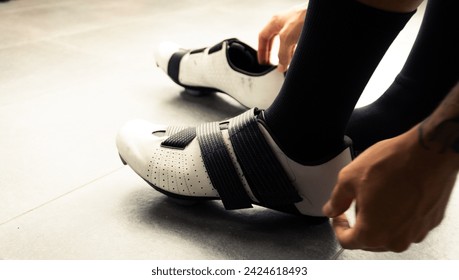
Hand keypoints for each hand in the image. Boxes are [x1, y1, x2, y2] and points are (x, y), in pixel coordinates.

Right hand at [258, 3, 306, 71]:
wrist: (321, 14)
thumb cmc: (304, 16)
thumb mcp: (287, 38)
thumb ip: (282, 54)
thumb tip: (281, 66)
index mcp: (275, 22)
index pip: (262, 37)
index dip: (261, 50)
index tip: (262, 61)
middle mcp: (283, 23)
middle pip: (272, 40)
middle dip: (271, 52)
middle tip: (270, 63)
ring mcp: (293, 25)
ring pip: (285, 42)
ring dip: (283, 53)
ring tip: (283, 63)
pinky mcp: (303, 29)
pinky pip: (294, 42)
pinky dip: (293, 51)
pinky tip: (295, 57)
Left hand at [323, 125, 457, 251]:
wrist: (428, 152)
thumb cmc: (393, 164)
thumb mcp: (349, 179)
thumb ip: (336, 200)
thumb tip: (331, 209)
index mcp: (373, 233)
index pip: (347, 241)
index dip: (338, 227)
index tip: (338, 216)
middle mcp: (396, 239)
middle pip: (369, 240)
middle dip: (359, 223)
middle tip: (356, 203)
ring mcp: (416, 232)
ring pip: (389, 233)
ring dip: (379, 220)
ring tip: (377, 195)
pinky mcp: (430, 222)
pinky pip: (408, 225)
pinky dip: (398, 215)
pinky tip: (395, 195)